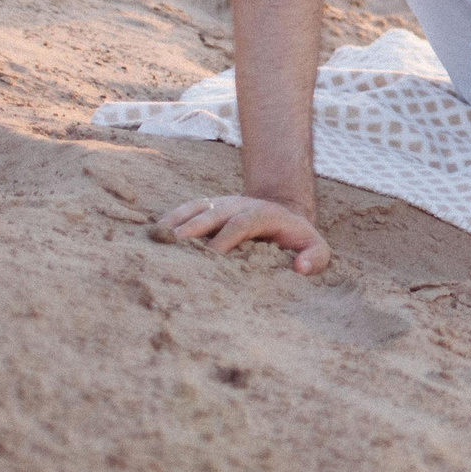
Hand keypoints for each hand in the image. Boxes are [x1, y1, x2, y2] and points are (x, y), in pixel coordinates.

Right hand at [157, 195, 329, 275]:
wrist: (285, 214)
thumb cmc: (299, 240)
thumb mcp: (316, 248)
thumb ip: (314, 258)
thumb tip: (300, 268)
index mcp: (266, 215)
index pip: (245, 222)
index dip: (229, 236)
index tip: (214, 254)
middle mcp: (241, 205)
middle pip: (215, 211)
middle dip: (196, 226)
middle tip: (176, 242)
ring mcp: (223, 204)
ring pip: (198, 207)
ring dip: (178, 220)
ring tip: (158, 235)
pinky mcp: (210, 207)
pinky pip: (188, 208)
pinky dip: (171, 218)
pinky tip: (155, 232)